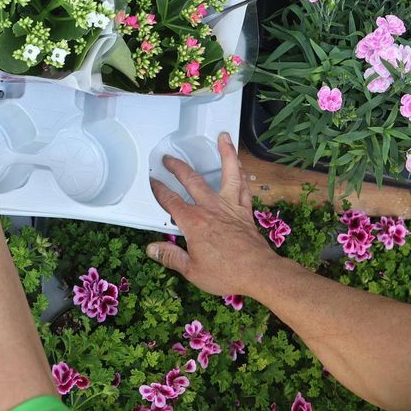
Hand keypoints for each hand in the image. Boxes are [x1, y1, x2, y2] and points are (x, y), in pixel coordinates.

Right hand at [146, 133, 285, 298]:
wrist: (258, 272)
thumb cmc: (225, 273)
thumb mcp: (191, 270)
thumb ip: (170, 256)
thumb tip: (151, 249)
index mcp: (193, 222)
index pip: (171, 201)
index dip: (159, 190)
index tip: (153, 181)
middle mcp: (211, 208)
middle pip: (192, 180)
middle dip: (178, 167)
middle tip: (169, 158)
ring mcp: (230, 207)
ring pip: (228, 174)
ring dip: (225, 154)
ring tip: (223, 137)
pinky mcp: (245, 212)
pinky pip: (243, 188)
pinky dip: (242, 175)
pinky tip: (241, 165)